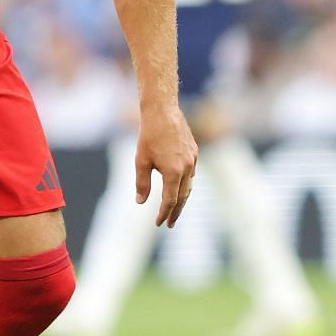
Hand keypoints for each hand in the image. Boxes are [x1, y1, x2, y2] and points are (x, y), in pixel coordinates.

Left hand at [135, 99, 197, 227]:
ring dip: (182, 199)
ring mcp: (193, 159)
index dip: (164, 213)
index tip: (159, 223)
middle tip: (169, 223)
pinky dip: (185, 184)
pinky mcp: (194, 152)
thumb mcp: (141, 161)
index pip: (170, 200)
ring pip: (189, 185)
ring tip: (174, 209)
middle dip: (176, 212)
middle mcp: (186, 168)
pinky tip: (178, 186)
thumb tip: (140, 202)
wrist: (163, 111)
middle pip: (183, 197)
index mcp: (173, 172)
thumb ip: (142, 183)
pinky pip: (191, 173)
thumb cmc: (148, 136)